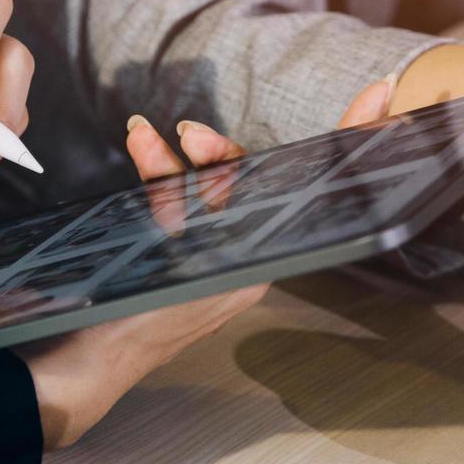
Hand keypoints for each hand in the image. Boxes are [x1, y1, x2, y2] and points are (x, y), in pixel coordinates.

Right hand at [14, 82, 393, 450]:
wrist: (84, 366)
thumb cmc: (133, 325)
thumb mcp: (187, 272)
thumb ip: (211, 228)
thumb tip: (228, 183)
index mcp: (258, 262)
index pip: (310, 189)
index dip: (346, 139)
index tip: (379, 96)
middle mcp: (242, 254)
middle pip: (248, 180)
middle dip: (218, 150)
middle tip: (189, 134)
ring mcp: (208, 251)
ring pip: (205, 185)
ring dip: (174, 159)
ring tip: (142, 138)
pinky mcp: (174, 250)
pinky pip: (176, 201)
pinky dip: (158, 176)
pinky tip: (141, 150)